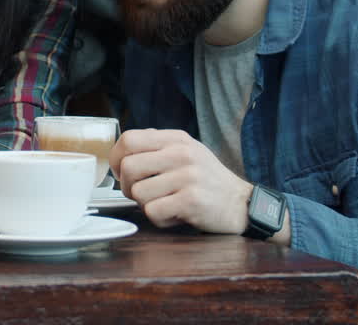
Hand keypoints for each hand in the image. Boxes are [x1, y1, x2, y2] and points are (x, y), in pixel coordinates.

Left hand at [109, 128, 252, 233]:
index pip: (128, 139)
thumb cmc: (208, 180)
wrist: (242, 203)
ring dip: (145, 205)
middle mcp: (181, 154)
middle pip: (127, 167)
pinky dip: (159, 219)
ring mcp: (187, 176)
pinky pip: (153, 212)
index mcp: (176, 139)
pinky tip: (174, 214)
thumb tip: (122, 152)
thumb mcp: (187, 151)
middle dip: (126, 186)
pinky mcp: (191, 200)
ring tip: (164, 204)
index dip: (116, 158)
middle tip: (140, 194)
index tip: (120, 171)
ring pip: (138, 192)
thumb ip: (157, 147)